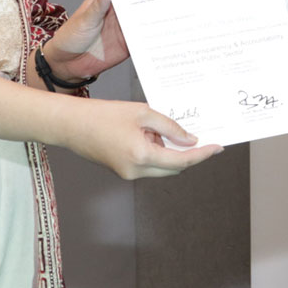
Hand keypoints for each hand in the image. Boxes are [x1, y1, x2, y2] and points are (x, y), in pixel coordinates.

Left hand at [45, 0, 183, 81]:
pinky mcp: (131, 44)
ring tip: (193, 8)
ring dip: (171, 13)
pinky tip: (177, 34)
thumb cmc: (70, 37)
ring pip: (154, 17)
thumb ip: (97, 8)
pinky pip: (150, 39)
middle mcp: (124, 10)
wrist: (65, 65)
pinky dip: (162, 37)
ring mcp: (129, 27)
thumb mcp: (83, 21)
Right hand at [58, 97, 221, 178]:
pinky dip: (156, 153)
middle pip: (174, 169)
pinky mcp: (121, 171)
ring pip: (161, 168)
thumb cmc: (103, 115)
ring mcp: (127, 174)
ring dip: (169, 152)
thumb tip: (190, 139)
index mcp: (142, 156)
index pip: (182, 161)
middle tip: (198, 136)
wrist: (71, 125)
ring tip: (162, 129)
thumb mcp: (143, 113)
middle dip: (187, 154)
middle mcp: (135, 171)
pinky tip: (151, 134)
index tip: (217, 147)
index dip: (202, 154)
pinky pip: (148, 166)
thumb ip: (170, 127)